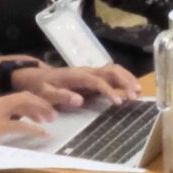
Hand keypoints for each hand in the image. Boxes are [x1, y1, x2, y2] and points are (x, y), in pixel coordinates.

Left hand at [13, 62, 140, 106]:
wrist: (35, 76)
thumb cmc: (39, 86)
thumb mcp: (44, 93)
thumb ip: (60, 96)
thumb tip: (80, 100)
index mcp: (76, 75)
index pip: (97, 80)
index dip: (109, 90)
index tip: (119, 102)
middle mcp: (87, 71)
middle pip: (111, 71)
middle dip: (125, 81)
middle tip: (135, 95)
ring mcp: (91, 72)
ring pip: (114, 70)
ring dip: (127, 79)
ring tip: (138, 92)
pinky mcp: (92, 76)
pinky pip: (112, 75)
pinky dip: (124, 80)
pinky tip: (131, 89)